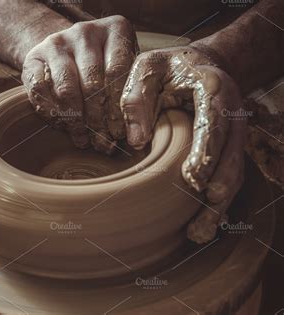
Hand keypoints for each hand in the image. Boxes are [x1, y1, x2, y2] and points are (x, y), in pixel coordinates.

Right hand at [22, 15, 137, 153]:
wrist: (64, 51)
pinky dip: (52, 113)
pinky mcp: (33, 57)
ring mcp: (57, 42)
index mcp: (115, 30)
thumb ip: (130, 92)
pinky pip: (41, 91)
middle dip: (98, 120)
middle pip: (93, 83)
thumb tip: (136, 135)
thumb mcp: (124, 70)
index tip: (120, 134)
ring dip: (76, 121)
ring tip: (83, 139)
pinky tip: (63, 126)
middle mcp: (86, 32)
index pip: (119, 72)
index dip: (119, 108)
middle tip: (103, 143)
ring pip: (67, 89)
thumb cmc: (103, 67)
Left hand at [120, 46, 245, 242]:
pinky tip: (204, 223)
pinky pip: (226, 176)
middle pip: (232, 155)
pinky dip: (217, 202)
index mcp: (213, 90)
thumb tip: (135, 139)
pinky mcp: (227, 148)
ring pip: (233, 172)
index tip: (194, 180)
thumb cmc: (170, 67)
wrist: (201, 63)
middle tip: (201, 213)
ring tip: (199, 233)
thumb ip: (137, 95)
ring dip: (219, 205)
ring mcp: (233, 133)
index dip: (207, 152)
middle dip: (219, 186)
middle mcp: (231, 114)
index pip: (215, 123)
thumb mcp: (148, 67)